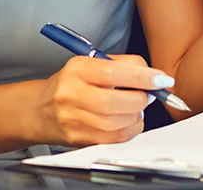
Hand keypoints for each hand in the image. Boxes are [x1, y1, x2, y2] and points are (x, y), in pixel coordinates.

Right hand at [36, 54, 171, 145]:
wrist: (41, 110)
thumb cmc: (73, 83)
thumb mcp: (92, 63)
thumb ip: (124, 65)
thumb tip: (154, 76)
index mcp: (77, 69)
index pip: (113, 72)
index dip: (142, 77)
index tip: (161, 79)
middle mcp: (71, 94)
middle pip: (115, 102)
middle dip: (141, 99)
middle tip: (148, 94)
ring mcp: (73, 119)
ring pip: (117, 122)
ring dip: (136, 115)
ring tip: (134, 106)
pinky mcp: (79, 138)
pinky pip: (115, 138)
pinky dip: (130, 129)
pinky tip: (128, 119)